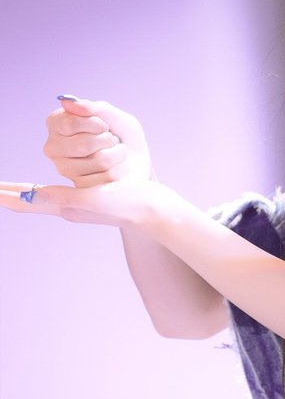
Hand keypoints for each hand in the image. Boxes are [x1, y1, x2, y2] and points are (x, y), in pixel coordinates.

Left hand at [0, 176, 174, 228]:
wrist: (156, 212)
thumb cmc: (131, 203)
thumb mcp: (96, 197)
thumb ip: (62, 196)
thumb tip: (30, 193)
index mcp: (66, 206)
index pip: (25, 201)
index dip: (4, 194)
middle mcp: (67, 208)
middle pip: (27, 201)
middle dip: (7, 193)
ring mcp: (77, 207)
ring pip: (39, 197)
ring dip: (22, 191)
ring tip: (6, 187)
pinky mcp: (88, 200)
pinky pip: (54, 194)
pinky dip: (39, 188)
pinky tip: (41, 186)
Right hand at [43, 96, 153, 186]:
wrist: (138, 159)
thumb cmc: (123, 135)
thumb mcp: (115, 116)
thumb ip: (95, 108)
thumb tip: (66, 101)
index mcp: (56, 124)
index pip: (71, 123)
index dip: (97, 124)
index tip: (104, 125)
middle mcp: (53, 148)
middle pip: (83, 145)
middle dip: (107, 140)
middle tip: (112, 139)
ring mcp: (64, 170)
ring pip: (98, 161)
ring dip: (117, 153)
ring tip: (116, 152)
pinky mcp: (81, 189)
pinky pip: (107, 177)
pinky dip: (121, 168)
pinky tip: (118, 166)